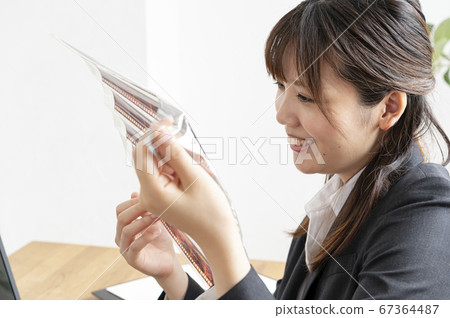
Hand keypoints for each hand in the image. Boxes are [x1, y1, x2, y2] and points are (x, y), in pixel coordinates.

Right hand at [115, 192, 189, 298]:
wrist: (168, 261)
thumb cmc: (160, 240)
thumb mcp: (154, 220)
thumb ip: (145, 209)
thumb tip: (135, 193)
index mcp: (123, 226)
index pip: (120, 209)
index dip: (133, 202)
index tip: (149, 198)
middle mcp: (120, 237)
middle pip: (121, 218)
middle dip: (138, 209)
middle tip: (154, 205)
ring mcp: (125, 249)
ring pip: (126, 230)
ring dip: (143, 221)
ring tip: (157, 217)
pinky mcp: (132, 259)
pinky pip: (135, 246)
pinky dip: (147, 236)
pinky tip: (158, 230)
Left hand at [133, 118, 249, 297]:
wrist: (217, 235)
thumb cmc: (210, 211)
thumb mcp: (194, 177)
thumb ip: (175, 153)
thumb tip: (160, 132)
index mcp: (152, 192)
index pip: (140, 153)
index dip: (152, 133)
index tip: (168, 122)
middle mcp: (147, 194)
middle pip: (147, 157)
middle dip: (164, 147)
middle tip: (186, 146)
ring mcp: (153, 196)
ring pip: (156, 163)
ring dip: (173, 158)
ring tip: (194, 169)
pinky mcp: (161, 195)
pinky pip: (163, 172)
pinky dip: (176, 167)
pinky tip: (191, 173)